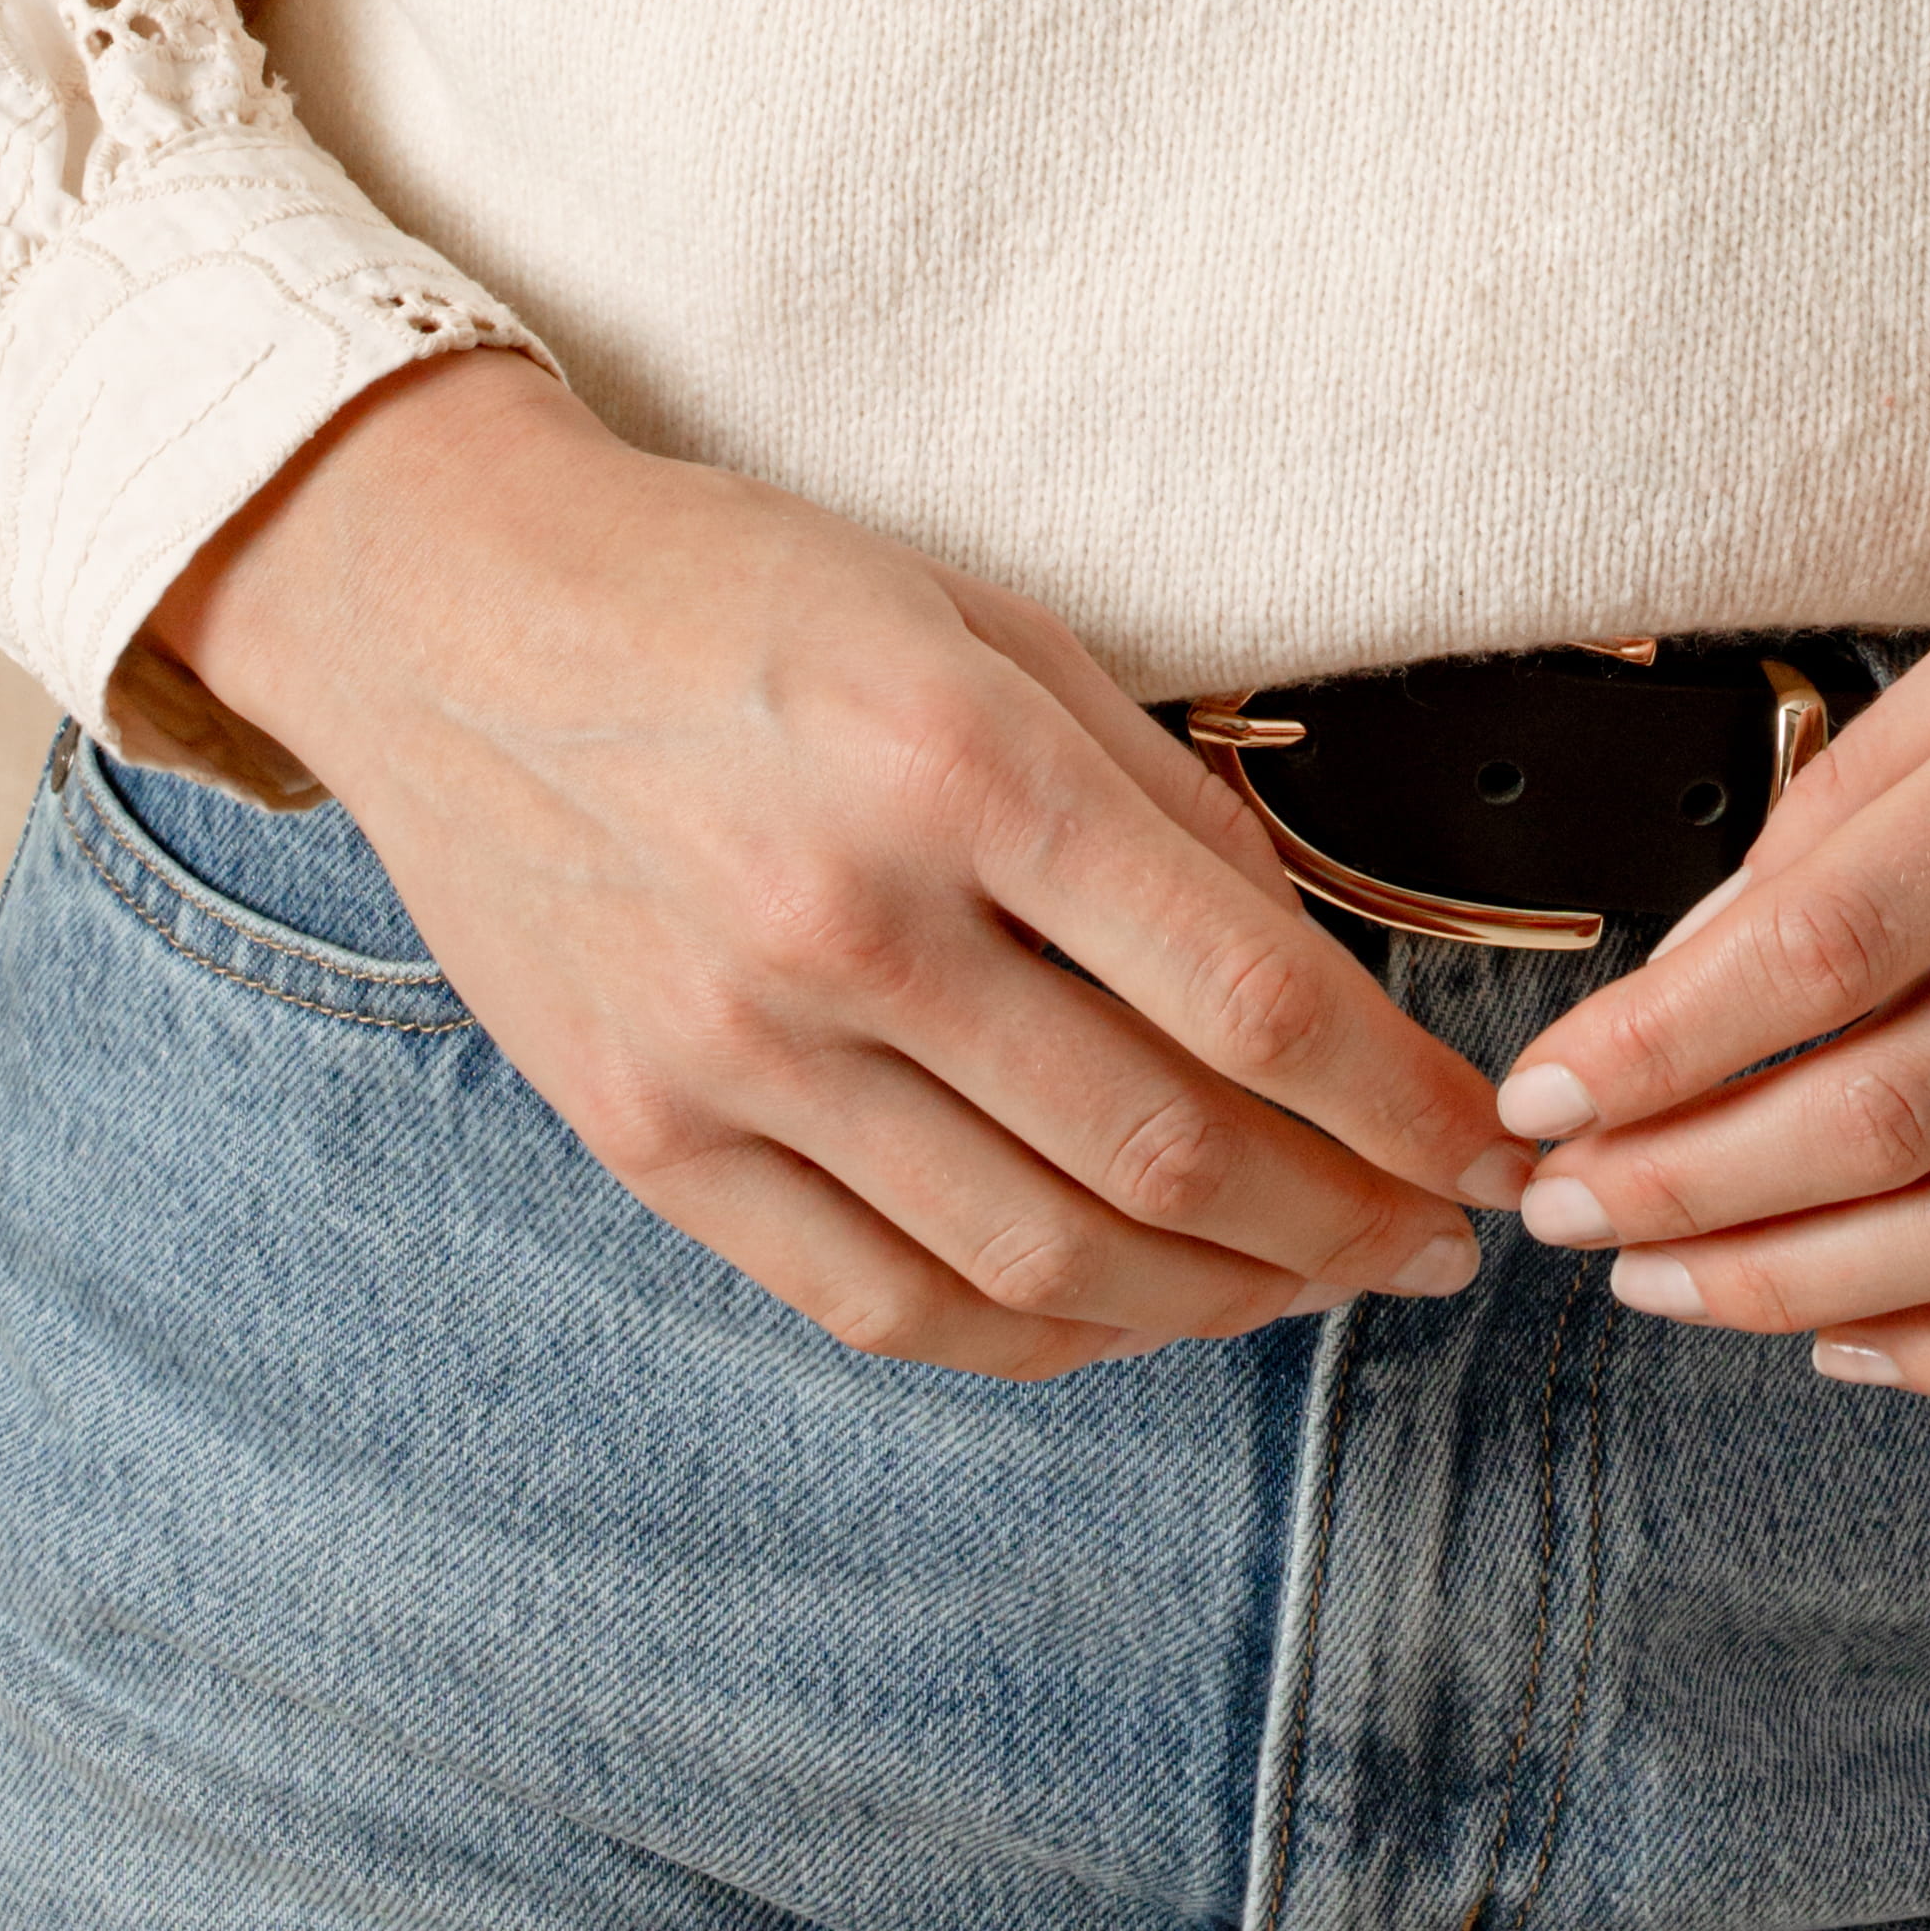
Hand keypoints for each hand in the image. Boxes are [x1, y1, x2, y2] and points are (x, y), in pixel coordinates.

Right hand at [135, 353, 1522, 1384]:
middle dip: (1348, 1225)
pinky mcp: (649, 1137)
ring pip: (1043, 1260)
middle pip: (1167, 1156)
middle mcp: (851, 922)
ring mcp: (737, 1049)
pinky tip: (1130, 1312)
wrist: (447, 612)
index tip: (1482, 1143)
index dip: (1403, 1104)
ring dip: (1219, 1303)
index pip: (1250, 997)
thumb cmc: (732, 593)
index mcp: (957, 761)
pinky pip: (885, 1302)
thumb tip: (1313, 969)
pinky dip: (1040, 1336)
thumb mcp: (977, 619)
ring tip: (1310, 1284)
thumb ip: (1152, 792)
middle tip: (1435, 1244)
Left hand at [1485, 419, 1929, 1408]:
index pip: (1831, 937)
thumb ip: (1880, 779)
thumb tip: (1706, 954)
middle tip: (1566, 1209)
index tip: (1549, 1088)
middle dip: (1693, 1186)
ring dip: (1802, 1283)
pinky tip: (1865, 1343)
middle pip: (1899, 1106)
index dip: (1665, 1039)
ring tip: (1671, 1284)